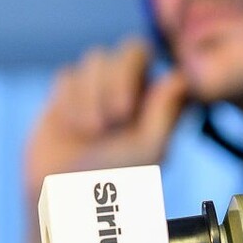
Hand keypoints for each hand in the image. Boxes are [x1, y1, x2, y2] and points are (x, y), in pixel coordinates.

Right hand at [22, 38, 190, 202]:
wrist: (63, 193)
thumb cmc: (115, 177)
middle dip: (121, 78)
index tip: (147, 109)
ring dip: (94, 94)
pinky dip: (71, 100)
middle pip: (132, 49)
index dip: (159, 78)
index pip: (167, 63)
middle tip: (119, 115)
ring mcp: (99, 87)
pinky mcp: (67, 91)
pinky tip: (73, 127)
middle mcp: (134, 89)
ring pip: (97, 58)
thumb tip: (179, 76)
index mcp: (161, 102)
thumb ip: (166, 112)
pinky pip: (68, 74)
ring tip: (94, 131)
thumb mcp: (149, 149)